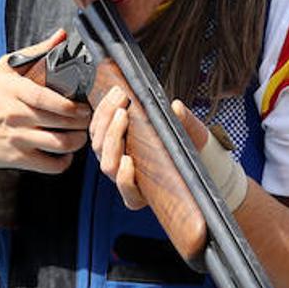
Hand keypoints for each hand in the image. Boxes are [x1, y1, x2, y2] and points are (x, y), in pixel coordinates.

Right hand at [0, 29, 90, 173]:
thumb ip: (36, 51)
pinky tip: (65, 154)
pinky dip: (64, 162)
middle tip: (89, 118)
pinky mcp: (17, 159)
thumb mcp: (4, 68)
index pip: (47, 99)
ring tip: (81, 135)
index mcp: (14, 91)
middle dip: (82, 122)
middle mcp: (16, 116)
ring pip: (60, 145)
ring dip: (78, 141)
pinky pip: (50, 165)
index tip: (84, 106)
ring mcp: (17, 139)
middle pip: (61, 122)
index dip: (70, 106)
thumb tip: (62, 35)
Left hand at [91, 94, 209, 209]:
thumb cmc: (189, 145)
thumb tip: (177, 108)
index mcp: (144, 191)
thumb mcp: (193, 137)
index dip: (125, 179)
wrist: (184, 138)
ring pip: (98, 146)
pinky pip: (96, 130)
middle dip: (113, 136)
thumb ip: (185, 125)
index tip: (128, 161)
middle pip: (108, 164)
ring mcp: (112, 160)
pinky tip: (114, 96)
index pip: (128, 191)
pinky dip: (103, 112)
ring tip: (120, 97)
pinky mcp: (106, 142)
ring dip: (106, 120)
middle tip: (123, 112)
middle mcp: (123, 178)